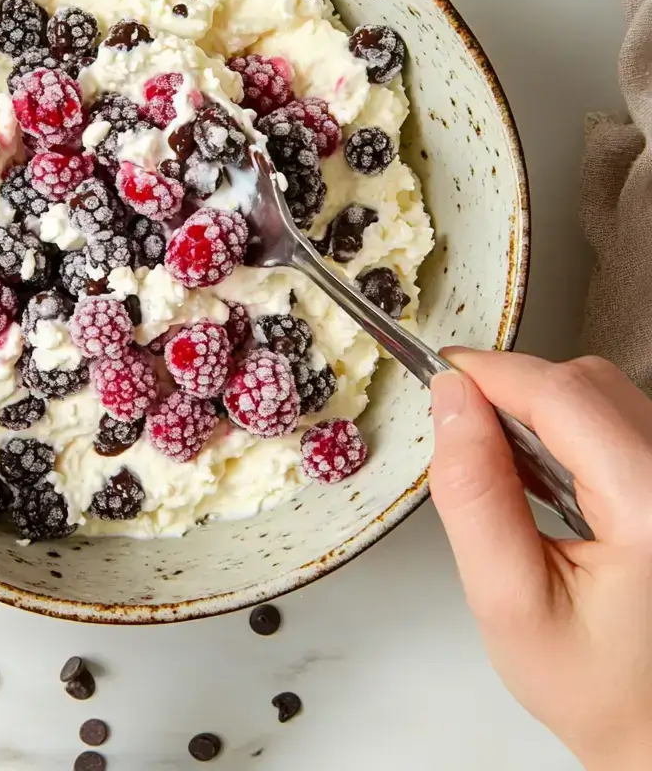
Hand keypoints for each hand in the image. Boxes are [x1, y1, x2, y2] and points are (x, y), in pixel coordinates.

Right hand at [430, 351, 651, 770]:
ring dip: (544, 409)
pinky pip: (623, 421)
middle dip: (515, 390)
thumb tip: (450, 401)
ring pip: (606, 396)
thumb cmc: (596, 686)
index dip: (492, 373)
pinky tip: (549, 477)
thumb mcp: (508, 601)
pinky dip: (573, 428)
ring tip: (508, 468)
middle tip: (462, 429)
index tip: (437, 372)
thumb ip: (472, 495)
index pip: (564, 397)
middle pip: (588, 385)